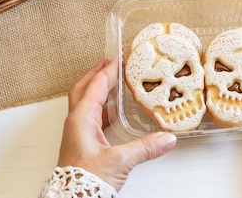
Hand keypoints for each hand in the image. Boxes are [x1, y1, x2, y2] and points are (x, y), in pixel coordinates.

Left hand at [57, 59, 176, 190]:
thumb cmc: (85, 181)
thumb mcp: (119, 161)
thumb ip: (144, 147)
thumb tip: (165, 138)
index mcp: (81, 118)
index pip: (96, 85)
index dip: (108, 70)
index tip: (119, 59)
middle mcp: (76, 122)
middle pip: (84, 89)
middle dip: (97, 74)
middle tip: (110, 63)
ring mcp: (77, 133)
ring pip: (85, 102)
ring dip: (97, 89)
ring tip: (112, 83)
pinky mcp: (82, 144)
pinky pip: (90, 117)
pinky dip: (101, 108)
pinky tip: (112, 113)